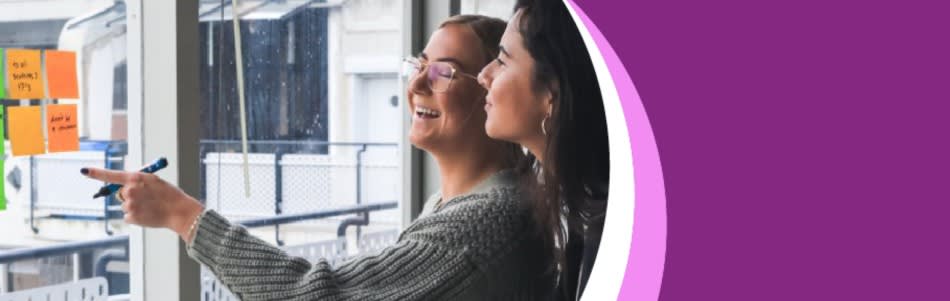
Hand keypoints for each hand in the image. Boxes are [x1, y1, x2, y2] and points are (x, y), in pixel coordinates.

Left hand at [82, 167, 204, 241]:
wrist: (180, 212)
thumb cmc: (170, 196)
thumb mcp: (155, 182)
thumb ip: (139, 182)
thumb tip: (126, 189)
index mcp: (136, 178)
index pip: (112, 175)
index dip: (96, 173)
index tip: (84, 171)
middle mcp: (130, 190)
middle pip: (122, 193)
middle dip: (131, 196)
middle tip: (148, 199)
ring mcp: (130, 204)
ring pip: (125, 206)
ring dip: (135, 207)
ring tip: (151, 207)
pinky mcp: (131, 217)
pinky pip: (129, 216)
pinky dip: (137, 217)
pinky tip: (148, 215)